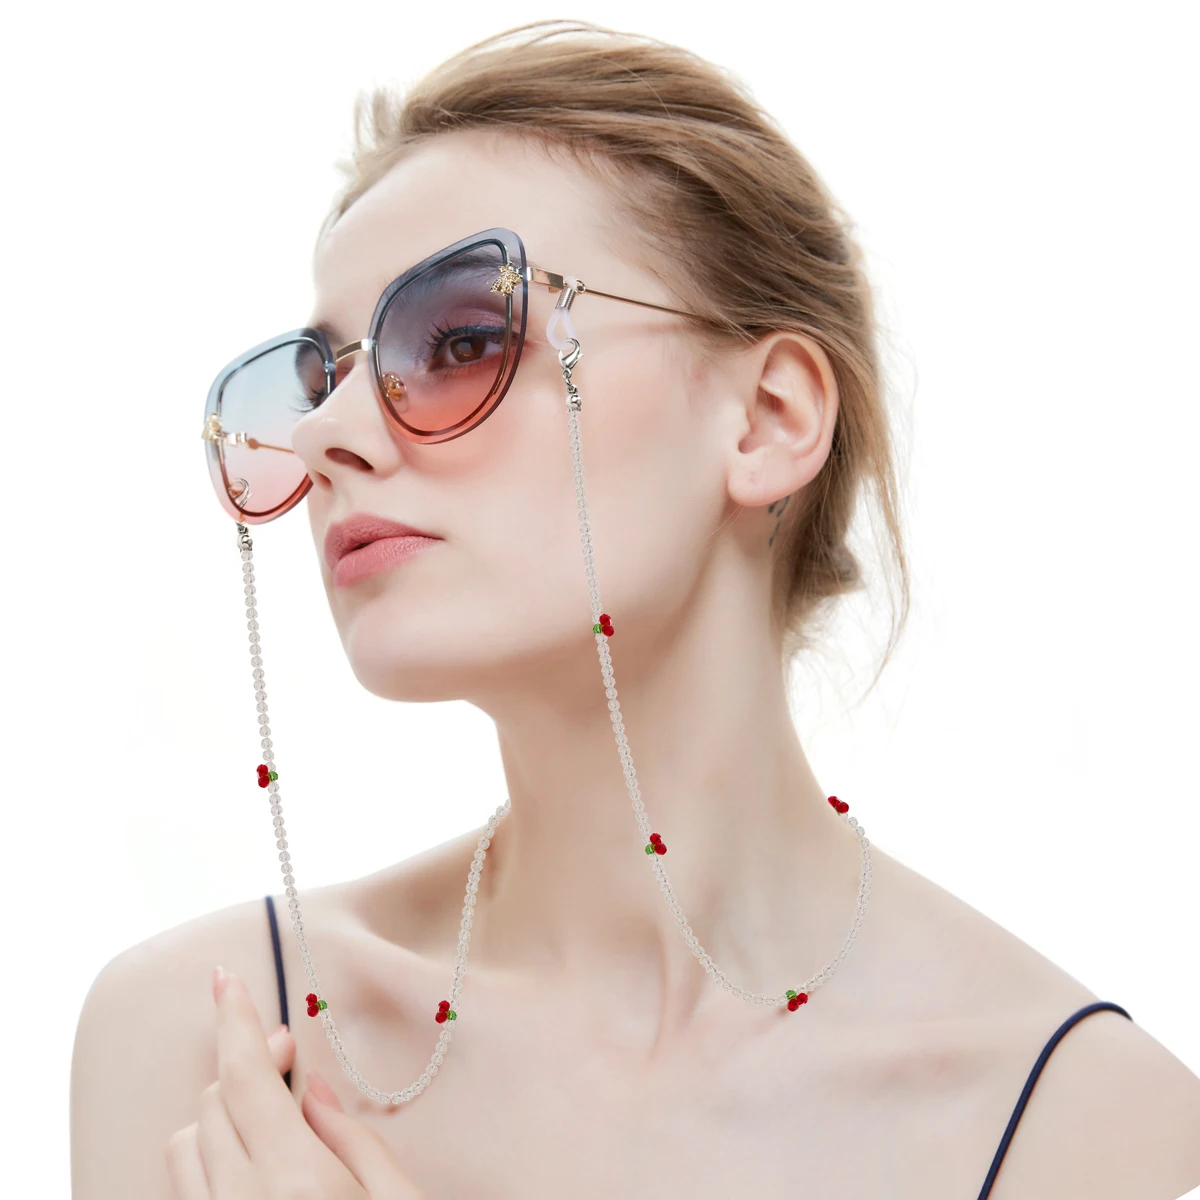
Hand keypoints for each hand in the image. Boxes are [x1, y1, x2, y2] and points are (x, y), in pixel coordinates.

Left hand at [165, 966, 423, 1197]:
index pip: (246, 1078)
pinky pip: (183, 1186)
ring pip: (184, 1146)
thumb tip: (314, 1093)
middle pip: (213, 1104)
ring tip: (269, 1117)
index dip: (235, 1021)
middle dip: (247, 1065)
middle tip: (288, 1051)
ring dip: (220, 1117)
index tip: (226, 980)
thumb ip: (356, 1143)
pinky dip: (207, 1158)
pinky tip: (248, 1161)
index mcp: (297, 1180)